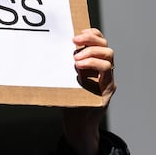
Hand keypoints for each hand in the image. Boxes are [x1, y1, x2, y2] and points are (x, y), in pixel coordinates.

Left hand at [62, 28, 115, 154]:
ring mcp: (107, 78)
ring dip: (91, 52)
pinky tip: (80, 67)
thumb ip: (65, 64)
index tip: (77, 32)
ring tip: (76, 59)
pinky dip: (93, 64)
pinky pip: (107, 70)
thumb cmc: (69, 98)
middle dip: (90, 39)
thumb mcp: (66, 77)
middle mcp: (104, 69)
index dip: (91, 33)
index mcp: (94, 63)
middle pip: (105, 45)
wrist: (76, 122)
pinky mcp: (108, 88)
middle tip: (74, 41)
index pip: (99, 41)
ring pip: (109, 55)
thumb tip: (46, 48)